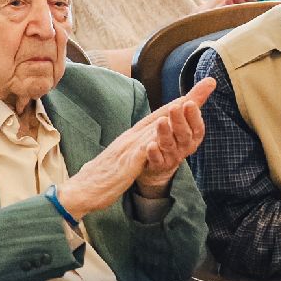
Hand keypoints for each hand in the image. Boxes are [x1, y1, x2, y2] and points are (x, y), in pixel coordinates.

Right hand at [58, 79, 215, 214]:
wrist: (79, 191)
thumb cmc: (99, 178)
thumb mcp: (120, 160)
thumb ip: (132, 151)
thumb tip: (144, 146)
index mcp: (130, 139)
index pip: (156, 118)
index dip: (175, 106)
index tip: (192, 94)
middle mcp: (129, 139)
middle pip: (159, 117)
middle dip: (182, 103)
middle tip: (202, 89)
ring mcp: (127, 151)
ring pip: (153, 131)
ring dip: (171, 117)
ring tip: (189, 103)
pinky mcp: (125, 166)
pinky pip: (141, 154)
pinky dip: (153, 145)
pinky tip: (164, 139)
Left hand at [134, 78, 215, 196]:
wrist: (155, 162)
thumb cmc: (172, 133)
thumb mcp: (182, 115)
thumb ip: (195, 99)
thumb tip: (211, 80)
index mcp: (192, 135)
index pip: (197, 127)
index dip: (194, 116)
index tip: (189, 103)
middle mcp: (184, 147)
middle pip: (184, 135)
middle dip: (180, 122)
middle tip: (175, 107)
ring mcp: (171, 156)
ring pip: (169, 146)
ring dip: (165, 134)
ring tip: (161, 122)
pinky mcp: (157, 164)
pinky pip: (156, 160)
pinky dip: (154, 153)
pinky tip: (150, 145)